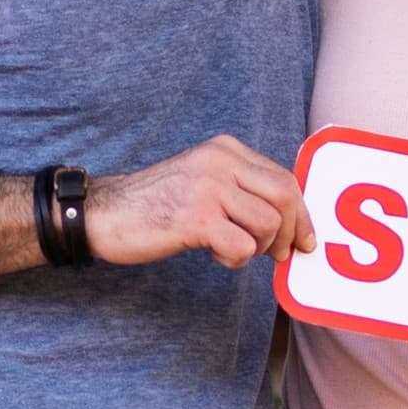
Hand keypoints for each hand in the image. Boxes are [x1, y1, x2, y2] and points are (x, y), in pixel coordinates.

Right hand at [81, 135, 314, 269]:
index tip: (304, 238)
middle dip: (291, 232)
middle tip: (280, 255)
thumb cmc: (156, 204)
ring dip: (258, 248)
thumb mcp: (203, 181)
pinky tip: (214, 253)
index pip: (284, 178)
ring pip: (269, 224)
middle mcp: (220, 161)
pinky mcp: (197, 218)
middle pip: (286, 196)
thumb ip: (241, 189)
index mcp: (226, 149)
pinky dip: (236, 259)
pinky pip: (244, 246)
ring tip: (231, 248)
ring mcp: (209, 188)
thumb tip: (290, 220)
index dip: (302, 213)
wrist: (103, 213)